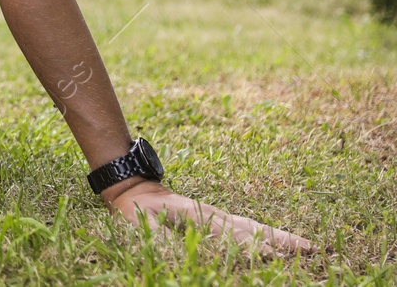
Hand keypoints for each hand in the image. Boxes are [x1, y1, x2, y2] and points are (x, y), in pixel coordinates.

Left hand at [103, 179, 315, 257]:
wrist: (131, 187)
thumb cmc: (135, 209)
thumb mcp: (142, 223)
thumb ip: (162, 239)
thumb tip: (179, 257)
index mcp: (199, 215)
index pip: (233, 234)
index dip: (253, 247)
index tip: (274, 257)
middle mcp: (214, 214)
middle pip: (254, 228)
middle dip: (281, 241)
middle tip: (311, 250)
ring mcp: (217, 215)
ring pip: (255, 227)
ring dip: (280, 238)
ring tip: (308, 247)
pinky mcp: (216, 218)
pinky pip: (247, 227)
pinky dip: (267, 236)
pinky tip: (279, 245)